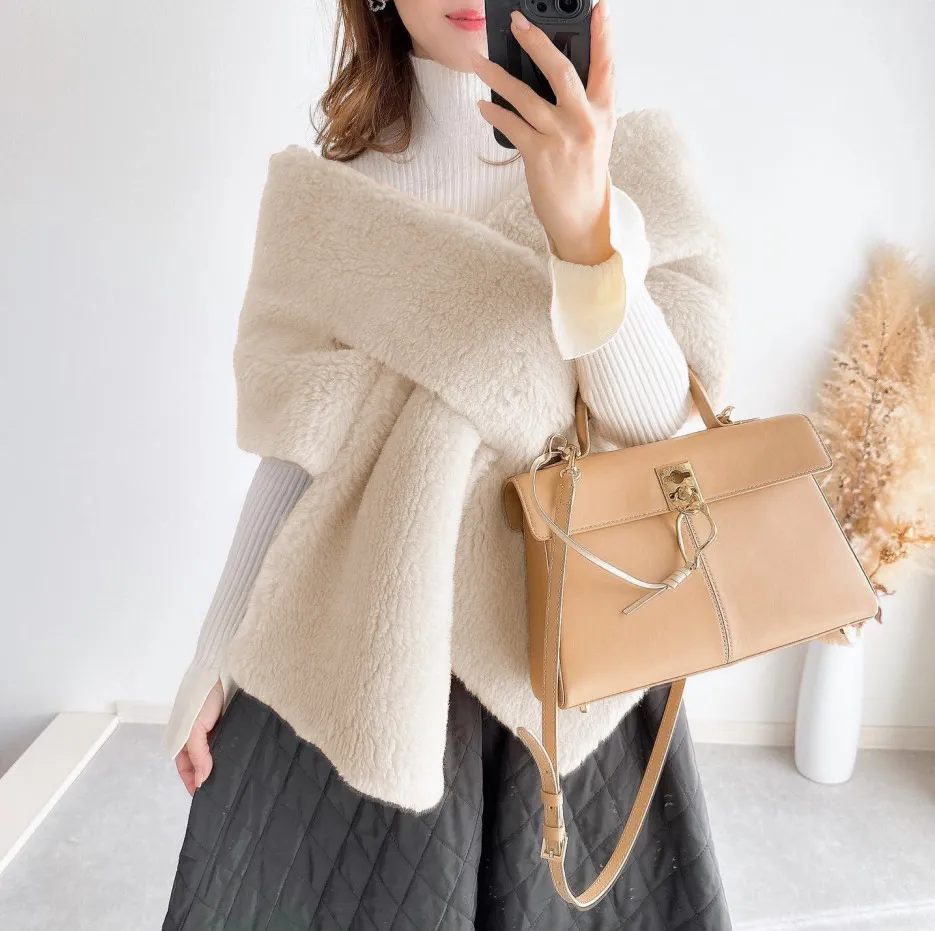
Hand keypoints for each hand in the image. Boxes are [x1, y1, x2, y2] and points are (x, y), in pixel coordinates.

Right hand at [174, 678, 224, 794]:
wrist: (218, 671)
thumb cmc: (201, 699)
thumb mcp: (195, 728)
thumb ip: (199, 754)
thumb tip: (202, 781)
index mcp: (182, 741)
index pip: (186, 769)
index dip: (193, 783)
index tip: (205, 798)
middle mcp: (197, 739)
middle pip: (202, 765)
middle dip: (210, 777)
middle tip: (224, 792)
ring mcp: (212, 732)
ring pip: (216, 756)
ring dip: (223, 767)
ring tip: (234, 781)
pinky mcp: (227, 725)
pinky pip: (228, 744)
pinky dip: (232, 754)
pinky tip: (241, 762)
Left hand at [471, 1, 616, 265]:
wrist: (582, 217)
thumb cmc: (584, 174)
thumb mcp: (595, 136)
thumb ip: (582, 105)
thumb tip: (551, 75)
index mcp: (603, 112)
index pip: (606, 66)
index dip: (603, 35)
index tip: (599, 8)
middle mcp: (585, 121)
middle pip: (561, 71)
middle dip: (537, 42)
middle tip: (518, 22)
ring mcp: (562, 138)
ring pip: (526, 97)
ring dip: (498, 76)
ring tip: (479, 62)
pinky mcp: (540, 156)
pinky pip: (512, 125)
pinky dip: (495, 112)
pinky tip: (483, 104)